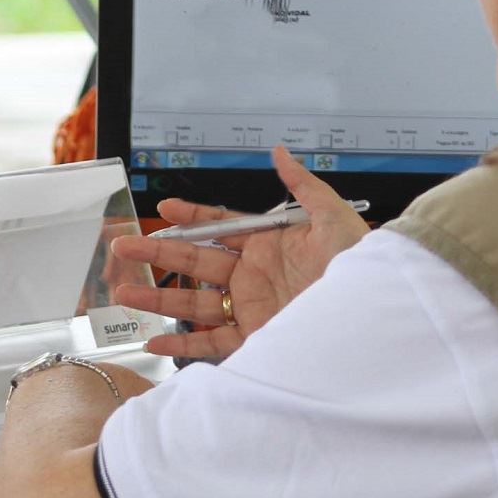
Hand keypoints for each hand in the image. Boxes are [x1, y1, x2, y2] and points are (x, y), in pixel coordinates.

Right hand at [110, 146, 367, 359]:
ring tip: (124, 292)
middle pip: (194, 263)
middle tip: (123, 247)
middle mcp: (254, 275)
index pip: (218, 227)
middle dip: (157, 255)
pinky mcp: (255, 339)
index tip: (162, 210)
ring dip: (158, 298)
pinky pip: (212, 343)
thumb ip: (302, 184)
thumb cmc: (361, 265)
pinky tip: (155, 340)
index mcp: (268, 243)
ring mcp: (251, 308)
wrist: (374, 313)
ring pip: (193, 303)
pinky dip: (183, 345)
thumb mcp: (333, 217)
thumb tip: (279, 151)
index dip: (189, 219)